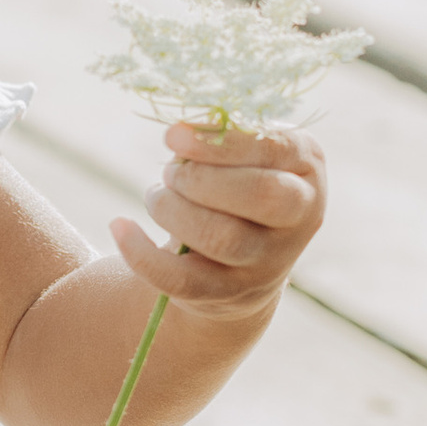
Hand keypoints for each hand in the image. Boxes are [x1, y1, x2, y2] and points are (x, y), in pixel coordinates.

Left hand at [108, 125, 326, 310]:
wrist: (244, 260)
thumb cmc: (237, 185)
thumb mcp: (243, 155)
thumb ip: (221, 138)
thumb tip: (182, 131)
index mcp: (306, 168)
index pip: (274, 150)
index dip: (220, 143)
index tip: (172, 136)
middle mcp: (301, 217)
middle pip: (259, 195)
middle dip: (201, 179)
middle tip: (171, 173)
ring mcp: (269, 262)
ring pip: (221, 238)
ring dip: (173, 210)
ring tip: (157, 196)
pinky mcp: (229, 294)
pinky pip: (181, 279)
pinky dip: (141, 253)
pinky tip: (120, 226)